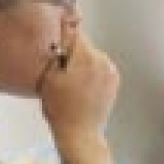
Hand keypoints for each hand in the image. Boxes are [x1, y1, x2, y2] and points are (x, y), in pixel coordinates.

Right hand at [38, 23, 119, 148]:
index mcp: (83, 56)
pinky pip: (100, 66)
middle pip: (83, 43)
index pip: (74, 30)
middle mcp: (101, 59)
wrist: (80, 133)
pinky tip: (83, 87)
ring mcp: (110, 69)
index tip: (58, 35)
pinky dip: (92, 72)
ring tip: (72, 81)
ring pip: (92, 55)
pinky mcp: (115, 78)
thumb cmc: (59, 109)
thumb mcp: (48, 78)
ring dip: (83, 62)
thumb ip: (54, 52)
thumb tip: (59, 34)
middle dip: (72, 51)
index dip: (64, 30)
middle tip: (61, 69)